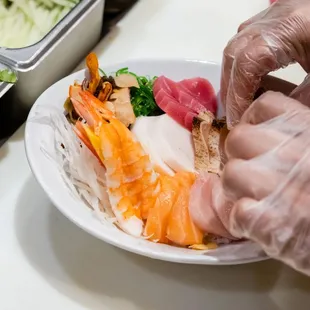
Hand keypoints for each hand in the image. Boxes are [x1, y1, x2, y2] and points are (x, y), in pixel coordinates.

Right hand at [221, 0, 309, 128]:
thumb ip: (297, 102)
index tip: (237, 120)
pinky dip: (242, 66)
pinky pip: (247, 41)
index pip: (249, 61)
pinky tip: (251, 84)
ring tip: (239, 102)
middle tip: (235, 115)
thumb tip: (267, 118)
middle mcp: (279, 16)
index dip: (237, 94)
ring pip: (237, 45)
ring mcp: (275, 14)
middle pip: (235, 51)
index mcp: (294, 26)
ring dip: (234, 77)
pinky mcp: (277, 19)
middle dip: (231, 89)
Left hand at [222, 91, 309, 274]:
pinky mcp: (266, 221)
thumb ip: (302, 135)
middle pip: (237, 138)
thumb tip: (270, 127)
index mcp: (309, 131)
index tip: (256, 133)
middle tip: (251, 167)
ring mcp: (276, 188)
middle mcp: (291, 154)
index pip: (265, 106)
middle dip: (240, 154)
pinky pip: (236, 211)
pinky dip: (241, 219)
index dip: (253, 119)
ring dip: (236, 187)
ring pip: (231, 173)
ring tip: (252, 195)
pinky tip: (256, 221)